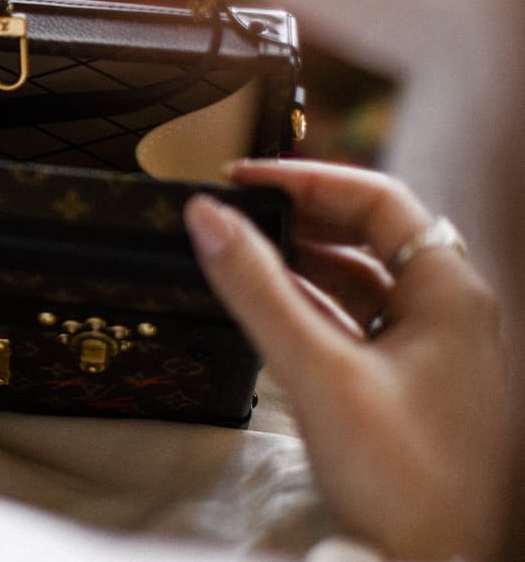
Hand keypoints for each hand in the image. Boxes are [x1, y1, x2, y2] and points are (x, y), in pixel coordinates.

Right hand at [184, 160, 505, 560]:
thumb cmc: (402, 480)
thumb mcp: (317, 372)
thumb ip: (258, 289)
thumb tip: (209, 218)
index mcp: (451, 293)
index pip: (379, 199)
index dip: (308, 178)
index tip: (244, 179)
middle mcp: (451, 312)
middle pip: (375, 233)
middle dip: (303, 216)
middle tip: (238, 210)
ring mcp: (435, 351)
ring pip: (366, 279)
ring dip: (305, 261)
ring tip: (244, 252)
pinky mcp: (412, 386)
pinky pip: (361, 322)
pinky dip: (314, 304)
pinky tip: (271, 308)